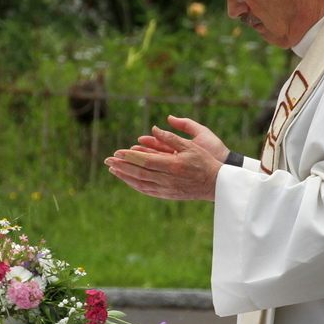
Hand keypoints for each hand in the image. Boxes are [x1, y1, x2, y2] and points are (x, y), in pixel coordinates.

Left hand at [105, 120, 223, 201]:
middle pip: (140, 173)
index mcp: (173, 165)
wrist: (216, 184)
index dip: (130, 157)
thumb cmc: (205, 161)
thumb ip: (171, 138)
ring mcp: (167, 189)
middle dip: (122, 167)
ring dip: (125, 177)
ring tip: (113, 170)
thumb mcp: (190, 146)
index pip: (146, 161)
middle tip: (107, 161)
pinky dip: (135, 185)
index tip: (117, 153)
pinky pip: (147, 191)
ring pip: (141, 184)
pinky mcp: (168, 195)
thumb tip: (154, 128)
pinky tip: (127, 180)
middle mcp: (168, 179)